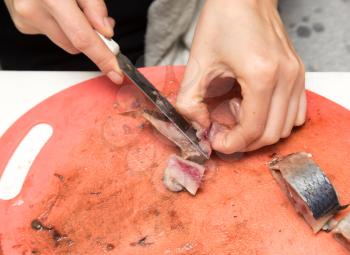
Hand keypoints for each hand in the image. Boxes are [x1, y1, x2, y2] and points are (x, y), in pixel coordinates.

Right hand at [4, 0, 122, 82]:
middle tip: (99, 20)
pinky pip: (53, 34)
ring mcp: (26, 20)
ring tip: (72, 6)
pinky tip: (56, 8)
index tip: (116, 72)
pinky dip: (61, 25)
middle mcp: (34, 12)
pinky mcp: (24, 25)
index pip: (83, 38)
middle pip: (75, 45)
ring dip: (74, 31)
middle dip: (91, 37)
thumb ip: (94, 5)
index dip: (103, 58)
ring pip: (65, 42)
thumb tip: (106, 31)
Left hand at [176, 0, 305, 153]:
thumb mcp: (198, 62)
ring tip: (237, 117)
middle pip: (272, 133)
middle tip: (224, 135)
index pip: (253, 129)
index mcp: (261, 75)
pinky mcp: (298, 73)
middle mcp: (286, 77)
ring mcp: (296, 75)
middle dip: (245, 142)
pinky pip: (295, 111)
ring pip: (285, 126)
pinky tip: (255, 108)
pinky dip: (276, 120)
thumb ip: (189, 101)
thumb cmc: (222, 21)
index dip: (232, 144)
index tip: (216, 142)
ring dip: (260, 132)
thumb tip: (198, 126)